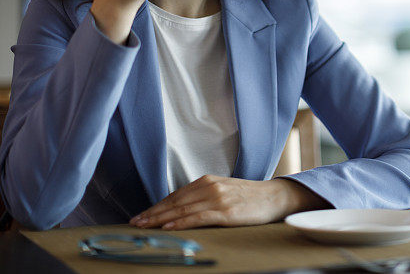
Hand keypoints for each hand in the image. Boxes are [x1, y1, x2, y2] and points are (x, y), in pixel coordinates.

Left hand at [129, 175, 329, 229]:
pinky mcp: (226, 212)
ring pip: (182, 210)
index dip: (156, 206)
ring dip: (161, 219)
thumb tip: (180, 210)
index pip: (175, 195)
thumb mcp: (223, 191)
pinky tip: (169, 228)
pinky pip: (198, 218)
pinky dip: (181, 223)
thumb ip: (203, 197)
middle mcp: (210, 187)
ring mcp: (218, 199)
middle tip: (135, 223)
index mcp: (207, 180)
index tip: (141, 216)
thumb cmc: (249, 197)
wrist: (275, 197)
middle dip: (153, 214)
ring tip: (145, 227)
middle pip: (175, 202)